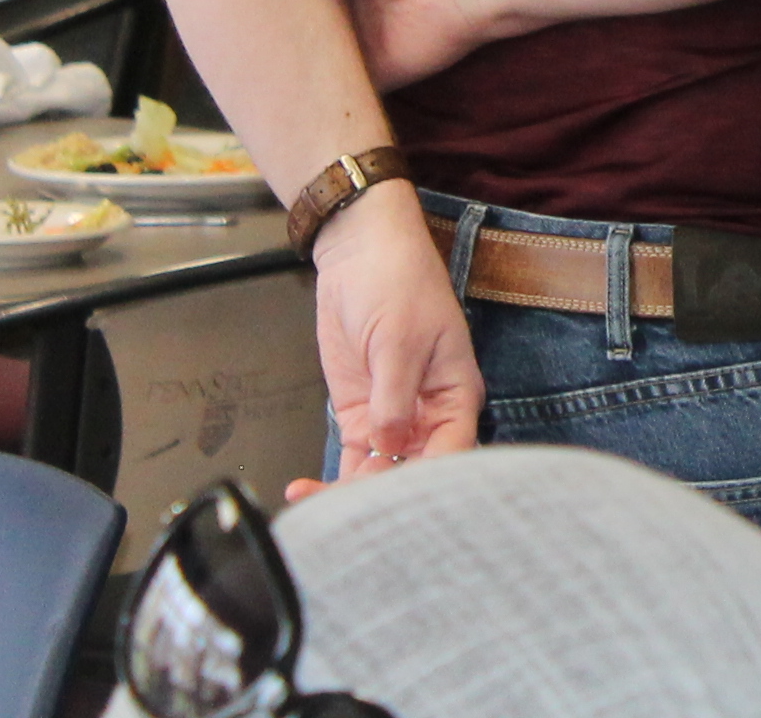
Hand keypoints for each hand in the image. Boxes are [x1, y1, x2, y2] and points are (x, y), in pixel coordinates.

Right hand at [199, 0, 512, 92]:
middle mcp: (330, 11)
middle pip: (279, 29)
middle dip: (247, 40)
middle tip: (197, 50)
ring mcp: (345, 47)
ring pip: (298, 65)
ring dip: (271, 73)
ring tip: (217, 86)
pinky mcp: (361, 79)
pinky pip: (326, 95)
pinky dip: (303, 102)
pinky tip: (263, 112)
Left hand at [299, 186, 478, 494]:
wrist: (360, 253)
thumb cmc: (396, 283)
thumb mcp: (397, 339)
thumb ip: (393, 399)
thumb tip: (387, 446)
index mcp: (455, 397)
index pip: (452, 454)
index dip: (426, 481)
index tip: (390, 499)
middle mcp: (429, 416)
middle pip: (413, 473)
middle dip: (379, 494)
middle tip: (339, 507)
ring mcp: (392, 418)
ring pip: (380, 473)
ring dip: (348, 492)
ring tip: (309, 501)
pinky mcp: (360, 416)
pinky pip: (353, 459)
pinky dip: (332, 479)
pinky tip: (305, 491)